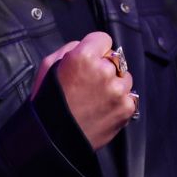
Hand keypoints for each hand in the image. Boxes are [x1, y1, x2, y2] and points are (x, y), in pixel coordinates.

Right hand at [34, 31, 134, 149]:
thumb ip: (69, 49)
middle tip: (90, 83)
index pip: (102, 38)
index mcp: (84, 56)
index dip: (94, 48)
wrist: (54, 138)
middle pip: (115, 58)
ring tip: (97, 98)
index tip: (88, 60)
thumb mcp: (48, 66)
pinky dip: (119, 101)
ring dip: (114, 84)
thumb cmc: (47, 101)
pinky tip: (104, 109)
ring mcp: (118, 91)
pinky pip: (129, 96)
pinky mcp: (127, 108)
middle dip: (105, 67)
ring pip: (125, 77)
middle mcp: (105, 70)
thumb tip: (85, 46)